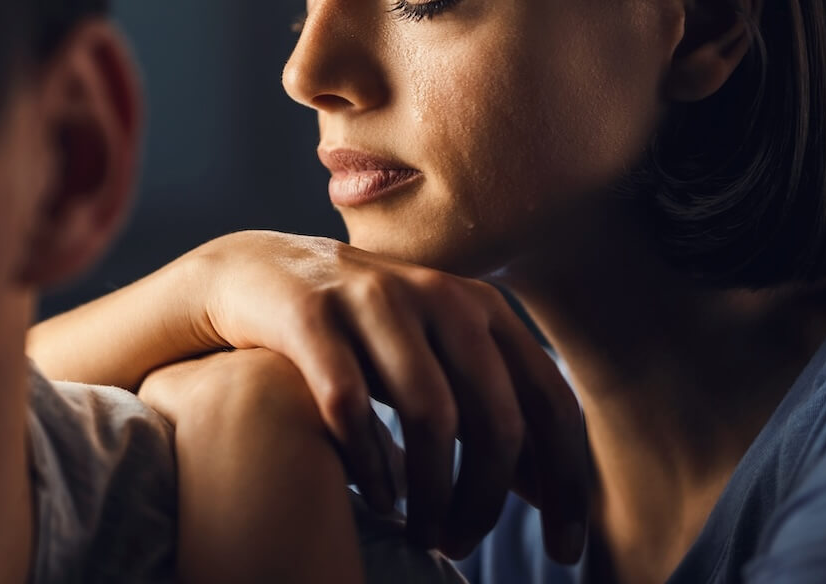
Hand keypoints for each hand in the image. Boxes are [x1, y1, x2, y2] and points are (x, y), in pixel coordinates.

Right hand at [179, 230, 588, 562]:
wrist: (258, 272)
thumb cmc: (360, 333)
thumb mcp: (437, 356)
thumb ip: (490, 410)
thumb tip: (553, 491)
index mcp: (481, 307)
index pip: (551, 402)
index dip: (568, 483)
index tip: (566, 553)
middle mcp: (438, 294)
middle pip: (495, 418)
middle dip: (487, 500)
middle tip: (461, 545)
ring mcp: (374, 300)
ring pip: (430, 415)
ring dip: (433, 494)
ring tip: (423, 535)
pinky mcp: (312, 316)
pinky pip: (352, 407)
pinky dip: (369, 466)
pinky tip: (373, 498)